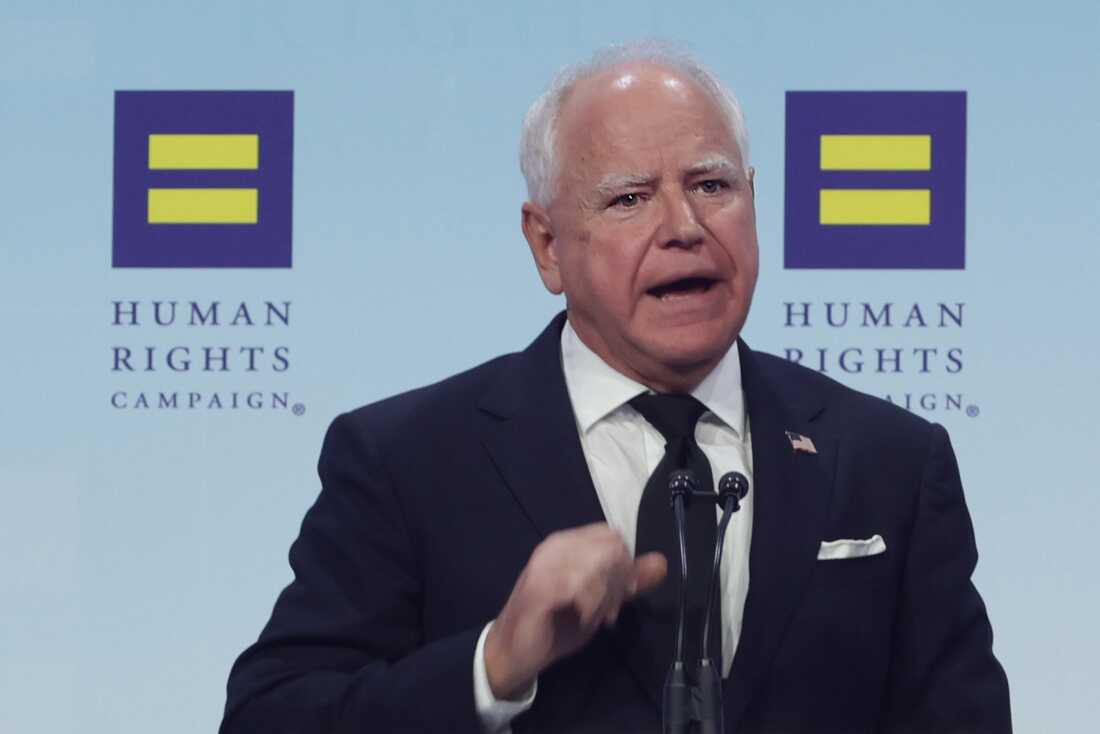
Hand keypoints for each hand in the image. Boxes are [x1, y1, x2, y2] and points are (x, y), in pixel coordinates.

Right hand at [483, 523, 666, 699]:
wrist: (512, 652)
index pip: (611, 535)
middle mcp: (554, 546)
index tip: (623, 594)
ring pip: (598, 564)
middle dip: (618, 582)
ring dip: (604, 597)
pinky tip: (585, 619)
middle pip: (610, 547)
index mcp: (567, 543)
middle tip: (609, 611)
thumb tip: (661, 562)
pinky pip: (579, 586)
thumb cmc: (555, 624)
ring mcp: (544, 565)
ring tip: (596, 617)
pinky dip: (590, 606)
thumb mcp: (600, 601)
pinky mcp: (538, 588)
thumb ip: (628, 582)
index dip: (624, 564)